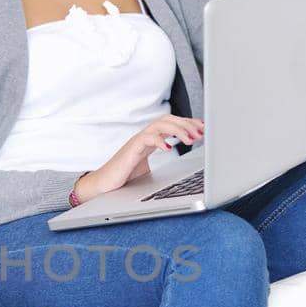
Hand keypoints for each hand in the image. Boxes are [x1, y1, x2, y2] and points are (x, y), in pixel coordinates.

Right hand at [73, 116, 203, 202]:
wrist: (103, 187)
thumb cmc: (124, 179)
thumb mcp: (150, 171)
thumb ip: (165, 166)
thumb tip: (186, 171)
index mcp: (150, 140)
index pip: (171, 124)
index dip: (188, 124)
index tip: (203, 127)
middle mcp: (144, 137)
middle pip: (167, 119)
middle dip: (187, 124)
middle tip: (202, 132)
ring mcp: (136, 142)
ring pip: (159, 125)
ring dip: (178, 130)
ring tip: (191, 139)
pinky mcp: (130, 150)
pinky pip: (146, 138)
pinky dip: (159, 141)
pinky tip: (169, 148)